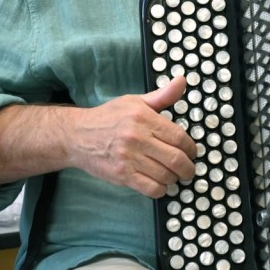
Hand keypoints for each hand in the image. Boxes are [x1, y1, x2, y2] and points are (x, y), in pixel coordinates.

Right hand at [70, 76, 196, 197]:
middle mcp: (137, 138)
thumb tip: (182, 80)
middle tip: (188, 169)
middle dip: (187, 168)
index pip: (178, 137)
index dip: (191, 148)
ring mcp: (128, 158)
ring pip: (164, 175)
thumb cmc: (109, 117)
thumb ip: (162, 95)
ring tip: (174, 176)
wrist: (77, 136)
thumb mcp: (135, 101)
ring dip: (174, 179)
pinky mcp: (121, 175)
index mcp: (144, 118)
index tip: (192, 152)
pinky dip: (160, 189)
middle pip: (175, 158)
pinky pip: (150, 188)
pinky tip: (160, 184)